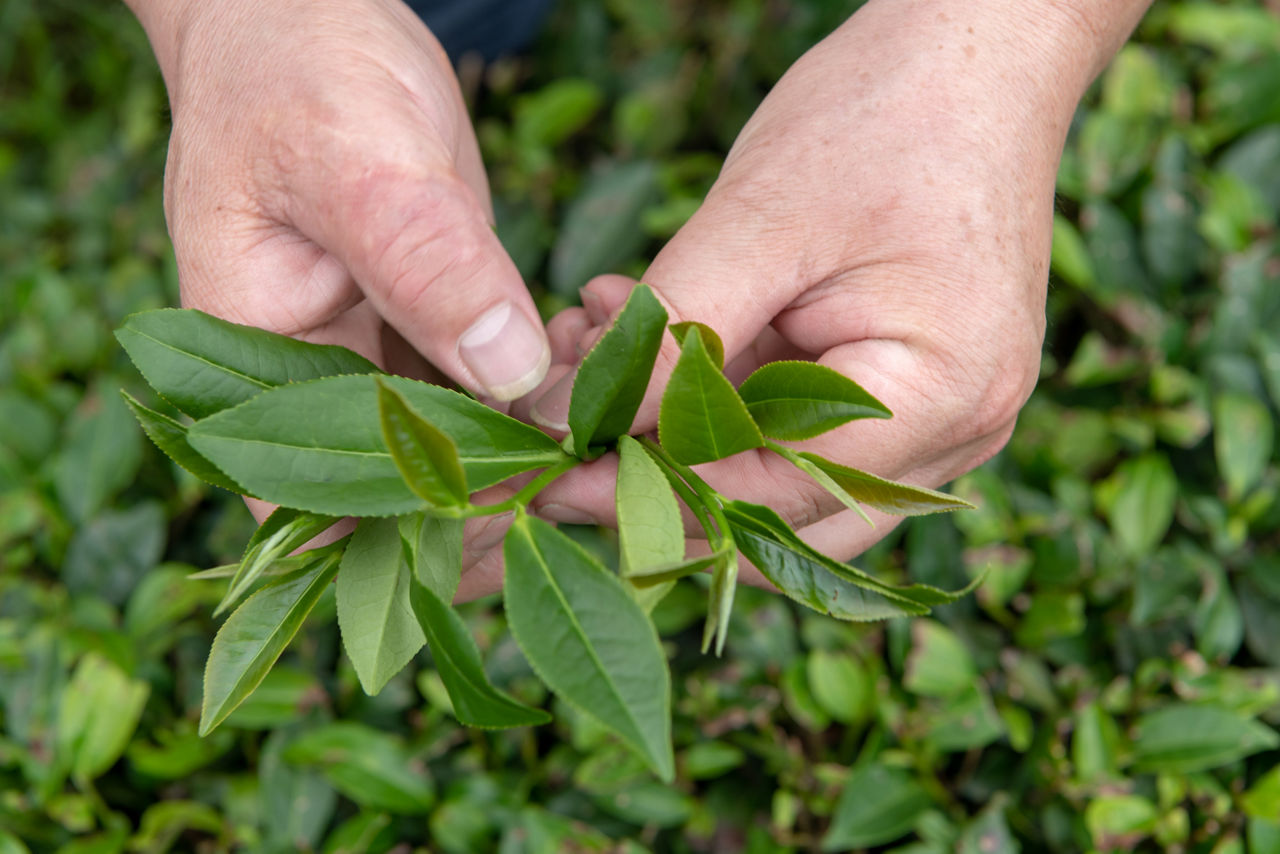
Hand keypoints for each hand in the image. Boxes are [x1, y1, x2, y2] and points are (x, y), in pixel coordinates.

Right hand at [127, 0, 550, 589]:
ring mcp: (377, 359)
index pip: (329, 500)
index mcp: (256, 369)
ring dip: (542, 437)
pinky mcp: (433, 328)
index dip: (429, 528)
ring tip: (612, 394)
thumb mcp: (354, 157)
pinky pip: (495, 386)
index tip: (534, 504)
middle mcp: (315, 383)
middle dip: (510, 486)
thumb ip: (424, 264)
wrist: (305, 19)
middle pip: (410, 491)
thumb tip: (510, 373)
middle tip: (603, 452)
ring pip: (465, 445)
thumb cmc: (295, 71)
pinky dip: (550, 383)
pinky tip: (602, 352)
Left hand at [526, 0, 1149, 576]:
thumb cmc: (888, 115)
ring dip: (674, 421)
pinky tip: (640, 322)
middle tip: (567, 418)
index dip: (658, 497)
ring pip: (774, 471)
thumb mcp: (762, 222)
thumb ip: (669, 333)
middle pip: (780, 514)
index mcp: (939, 397)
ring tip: (591, 342)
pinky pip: (792, 419)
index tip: (557, 477)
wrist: (976, 52)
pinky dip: (709, 386)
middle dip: (661, 472)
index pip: (778, 497)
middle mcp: (952, 431)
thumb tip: (567, 423)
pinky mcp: (900, 387)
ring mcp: (931, 414)